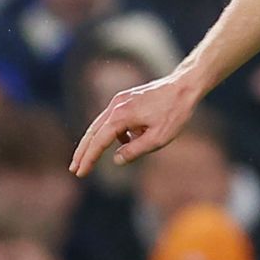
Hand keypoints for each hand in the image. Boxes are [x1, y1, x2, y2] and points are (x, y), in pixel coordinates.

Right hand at [70, 72, 202, 174]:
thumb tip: (116, 159)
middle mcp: (115, 105)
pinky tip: (126, 142)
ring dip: (95, 142)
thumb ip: (135, 150)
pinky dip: (113, 132)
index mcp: (121, 116)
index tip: (80, 173)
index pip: (98, 142)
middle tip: (74, 169)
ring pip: (100, 125)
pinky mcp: (126, 98)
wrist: (185, 86)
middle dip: (83, 152)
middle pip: (92, 132)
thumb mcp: (158, 138)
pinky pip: (113, 118)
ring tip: (90, 160)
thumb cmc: (175, 113)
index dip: (88, 159)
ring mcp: (119, 100)